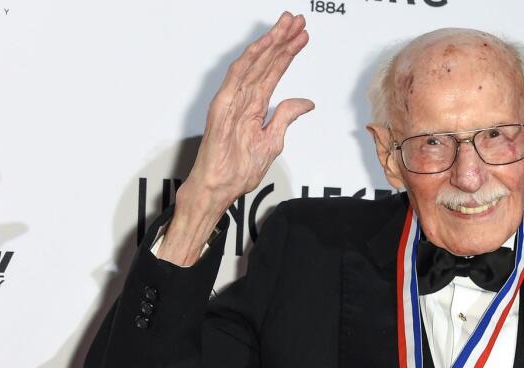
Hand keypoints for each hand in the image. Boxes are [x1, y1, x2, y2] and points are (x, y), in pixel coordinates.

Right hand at [159, 12, 313, 264]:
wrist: (217, 188)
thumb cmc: (236, 170)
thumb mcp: (273, 142)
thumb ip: (286, 118)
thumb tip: (305, 102)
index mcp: (254, 106)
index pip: (274, 72)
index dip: (288, 53)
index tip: (302, 36)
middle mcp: (243, 99)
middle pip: (266, 63)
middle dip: (283, 40)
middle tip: (297, 22)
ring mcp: (232, 102)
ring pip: (253, 65)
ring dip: (270, 44)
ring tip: (286, 27)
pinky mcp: (222, 109)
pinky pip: (236, 80)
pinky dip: (249, 62)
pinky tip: (261, 47)